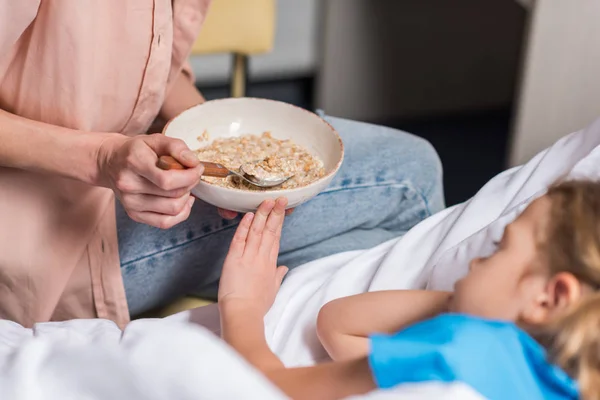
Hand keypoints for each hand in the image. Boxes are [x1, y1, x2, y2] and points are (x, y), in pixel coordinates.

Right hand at [96, 133, 203, 228]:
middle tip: (192, 175)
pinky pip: (165, 222)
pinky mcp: (134, 214)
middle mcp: (129, 185)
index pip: (167, 180)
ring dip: (186, 198)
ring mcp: (130, 202)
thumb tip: (194, 163)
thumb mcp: (155, 139)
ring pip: (172, 209)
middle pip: (173, 195)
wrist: (110, 162)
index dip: (190, 176)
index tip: (198, 168)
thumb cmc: (137, 150)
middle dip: (191, 184)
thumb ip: (177, 147)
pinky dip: (181, 213)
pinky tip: (183, 201)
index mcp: (134, 162)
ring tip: (184, 186)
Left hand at [218, 198, 288, 314]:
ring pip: (256, 231)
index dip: (279, 222)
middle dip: (275, 213)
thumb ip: (278, 276)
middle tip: (281, 199)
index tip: (283, 210)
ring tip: (267, 201)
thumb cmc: (257, 305)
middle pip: (269, 231)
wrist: (243, 313)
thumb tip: (284, 268)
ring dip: (262, 215)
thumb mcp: (272, 290)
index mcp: (271, 264)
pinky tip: (249, 215)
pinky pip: (240, 239)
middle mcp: (261, 258)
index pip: (276, 238)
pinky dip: (244, 227)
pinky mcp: (234, 259)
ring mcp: (248, 257)